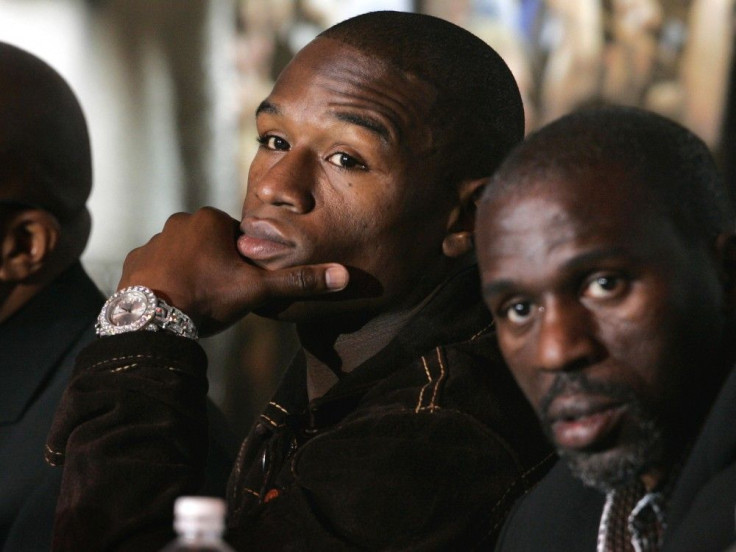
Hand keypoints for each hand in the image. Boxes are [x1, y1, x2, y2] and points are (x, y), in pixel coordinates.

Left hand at [118, 207, 348, 335]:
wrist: (153, 321)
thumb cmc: (208, 297)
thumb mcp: (259, 290)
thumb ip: (299, 281)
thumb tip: (344, 275)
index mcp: (212, 220)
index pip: (240, 238)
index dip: (246, 263)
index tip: (242, 285)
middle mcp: (181, 221)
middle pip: (212, 244)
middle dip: (220, 264)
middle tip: (222, 295)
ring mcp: (154, 240)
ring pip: (185, 254)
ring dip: (193, 271)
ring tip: (198, 300)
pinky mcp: (135, 259)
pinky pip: (159, 266)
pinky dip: (167, 279)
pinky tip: (174, 300)